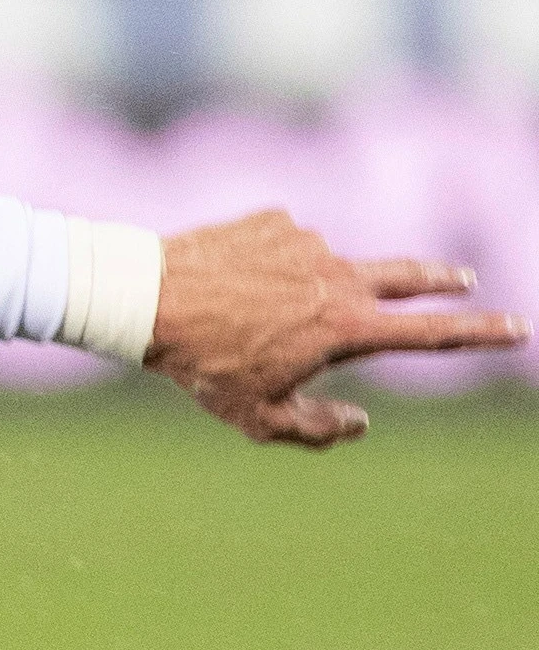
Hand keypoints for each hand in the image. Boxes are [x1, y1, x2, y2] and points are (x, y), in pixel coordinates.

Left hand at [145, 211, 524, 446]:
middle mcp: (341, 277)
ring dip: (299, 291)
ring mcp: (310, 242)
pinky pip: (280, 248)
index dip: (480, 333)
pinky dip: (263, 268)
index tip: (517, 328)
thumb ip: (316, 429)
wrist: (147, 298)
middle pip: (409, 276)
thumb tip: (360, 424)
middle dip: (440, 280)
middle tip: (461, 279)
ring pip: (321, 271)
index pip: (432, 334)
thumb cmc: (202, 364)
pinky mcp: (276, 221)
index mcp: (348, 327)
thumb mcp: (256, 417)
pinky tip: (226, 283)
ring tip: (248, 313)